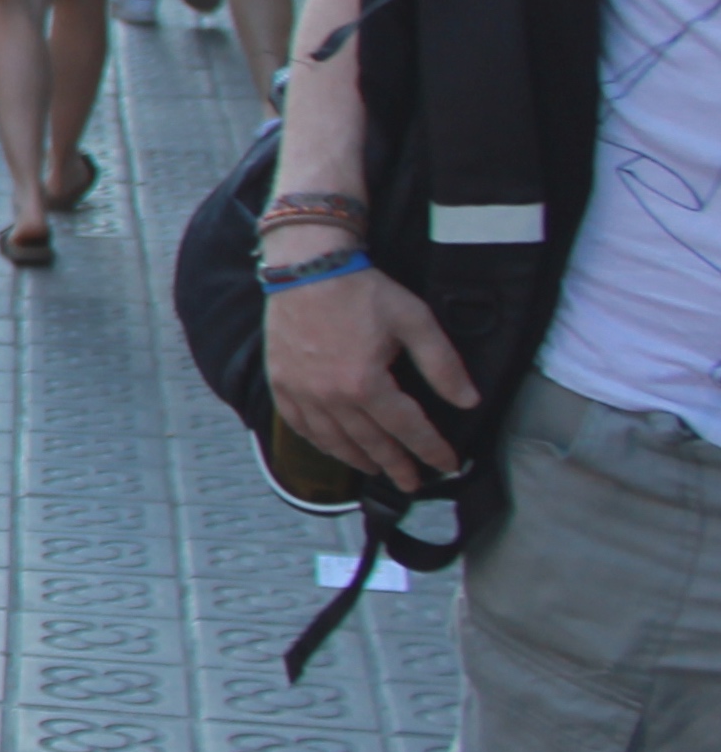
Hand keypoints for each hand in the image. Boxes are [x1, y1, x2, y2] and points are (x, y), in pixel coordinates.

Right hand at [266, 253, 478, 492]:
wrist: (307, 267)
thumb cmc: (362, 290)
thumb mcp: (414, 320)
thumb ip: (442, 364)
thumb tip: (468, 400)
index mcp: (367, 384)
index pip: (408, 429)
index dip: (431, 449)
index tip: (447, 464)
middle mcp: (332, 398)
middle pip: (371, 443)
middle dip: (398, 466)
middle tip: (414, 484)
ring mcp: (302, 394)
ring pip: (335, 442)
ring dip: (360, 461)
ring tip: (379, 472)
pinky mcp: (282, 385)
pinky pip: (301, 427)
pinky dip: (321, 444)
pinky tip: (335, 449)